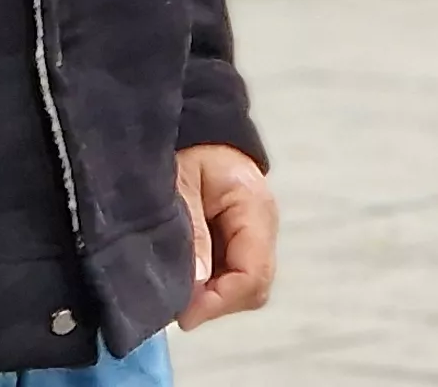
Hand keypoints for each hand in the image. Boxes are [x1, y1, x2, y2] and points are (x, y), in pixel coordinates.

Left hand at [173, 144, 276, 329]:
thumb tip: (196, 285)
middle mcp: (263, 226)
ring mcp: (255, 234)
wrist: (195, 125)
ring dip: (212, 295)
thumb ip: (190, 231)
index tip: (184, 313)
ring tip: (176, 291)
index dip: (220, 300)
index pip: (253, 272)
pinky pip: (233, 274)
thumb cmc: (186, 146)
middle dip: (216, 302)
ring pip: (245, 286)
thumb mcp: (179, 182)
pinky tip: (184, 279)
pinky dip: (210, 284)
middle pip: (254, 286)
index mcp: (254, 207)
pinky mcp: (241, 240)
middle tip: (174, 304)